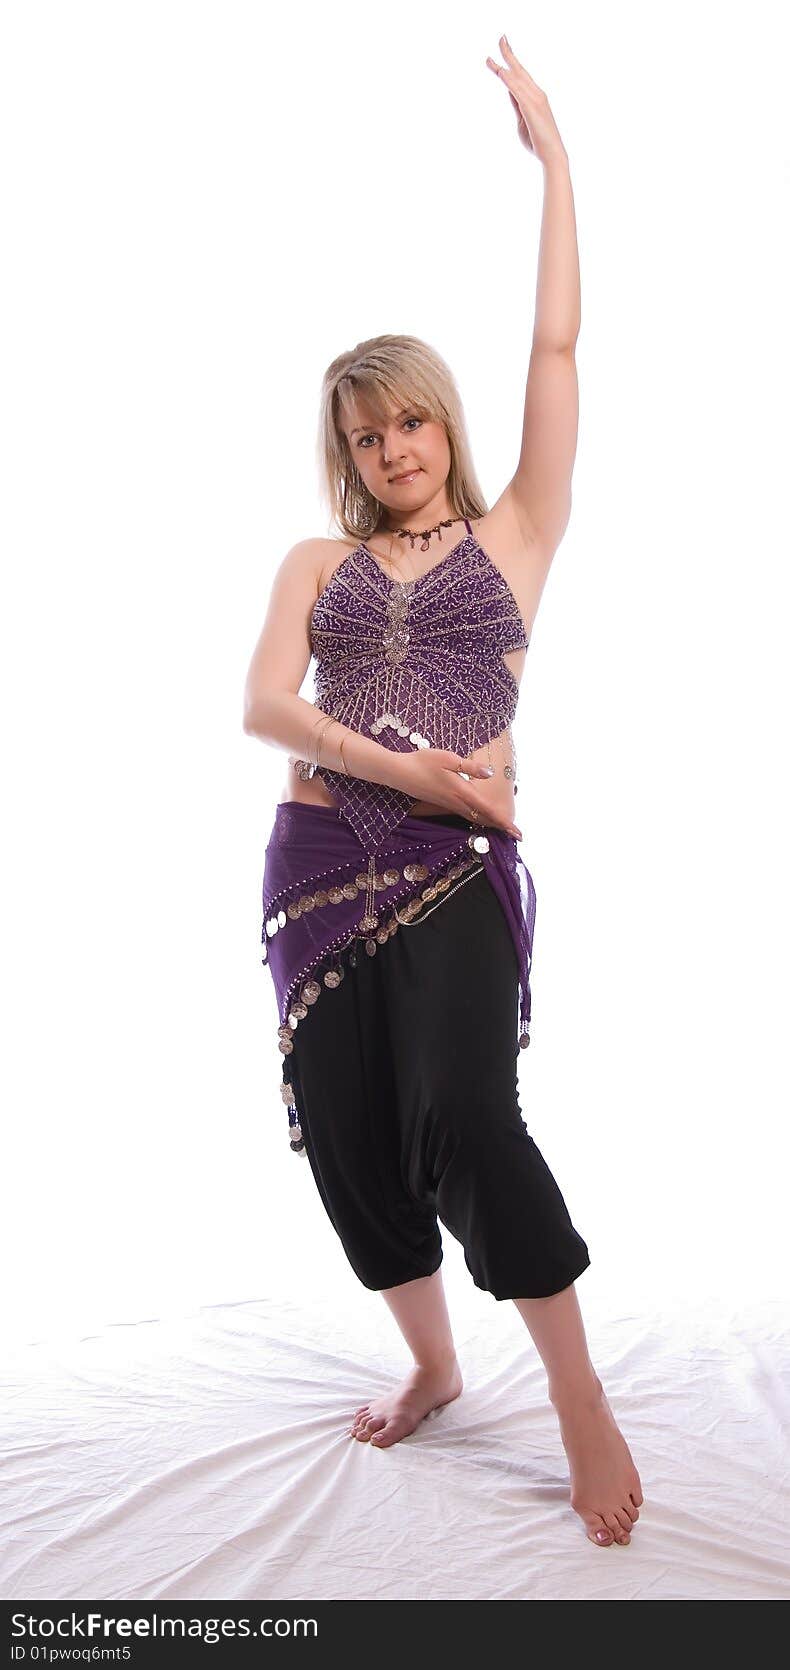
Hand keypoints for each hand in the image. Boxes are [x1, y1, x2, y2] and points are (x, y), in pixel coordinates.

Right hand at [395, 748, 522, 839]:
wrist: (399, 772)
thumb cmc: (423, 762)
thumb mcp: (448, 759)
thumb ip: (470, 767)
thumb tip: (490, 773)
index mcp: (462, 792)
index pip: (488, 810)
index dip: (504, 822)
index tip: (518, 833)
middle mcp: (457, 802)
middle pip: (483, 818)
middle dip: (500, 826)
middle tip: (516, 834)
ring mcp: (448, 804)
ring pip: (474, 818)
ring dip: (489, 823)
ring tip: (502, 827)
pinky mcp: (442, 803)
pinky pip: (465, 814)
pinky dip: (477, 818)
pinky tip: (479, 817)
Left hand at [485, 34, 567, 166]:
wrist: (552, 155)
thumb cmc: (538, 141)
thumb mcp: (522, 120)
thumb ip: (516, 104)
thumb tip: (510, 92)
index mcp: (534, 97)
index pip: (519, 77)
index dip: (509, 63)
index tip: (499, 53)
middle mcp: (537, 94)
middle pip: (520, 70)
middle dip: (509, 54)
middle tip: (500, 38)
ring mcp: (535, 100)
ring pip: (517, 78)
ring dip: (505, 65)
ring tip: (492, 56)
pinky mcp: (532, 109)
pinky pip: (518, 92)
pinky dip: (509, 81)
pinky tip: (501, 72)